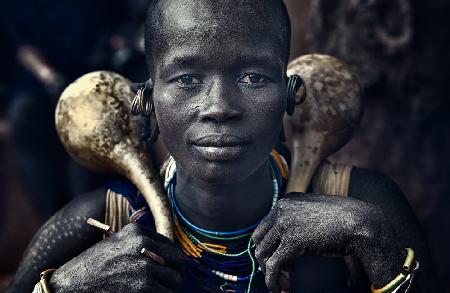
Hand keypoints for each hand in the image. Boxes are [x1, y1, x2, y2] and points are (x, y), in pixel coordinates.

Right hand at [49, 223, 184, 292]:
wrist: (71, 286)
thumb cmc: (93, 266)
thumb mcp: (116, 243)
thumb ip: (140, 241)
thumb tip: (167, 250)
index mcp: (137, 232)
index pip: (170, 244)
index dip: (170, 258)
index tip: (166, 265)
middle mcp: (144, 245)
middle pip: (178, 260)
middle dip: (174, 271)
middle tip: (168, 279)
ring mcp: (145, 267)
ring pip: (175, 279)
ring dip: (168, 286)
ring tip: (156, 289)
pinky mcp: (144, 287)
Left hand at [251, 193, 403, 291]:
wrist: (361, 222)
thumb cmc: (344, 220)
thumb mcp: (315, 213)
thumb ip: (301, 220)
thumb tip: (293, 236)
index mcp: (286, 202)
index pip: (264, 227)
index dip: (267, 247)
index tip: (276, 262)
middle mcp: (281, 210)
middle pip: (259, 241)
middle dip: (265, 260)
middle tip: (278, 275)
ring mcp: (285, 224)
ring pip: (263, 254)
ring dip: (270, 273)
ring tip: (283, 284)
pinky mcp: (292, 241)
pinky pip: (273, 266)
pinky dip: (272, 280)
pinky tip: (279, 289)